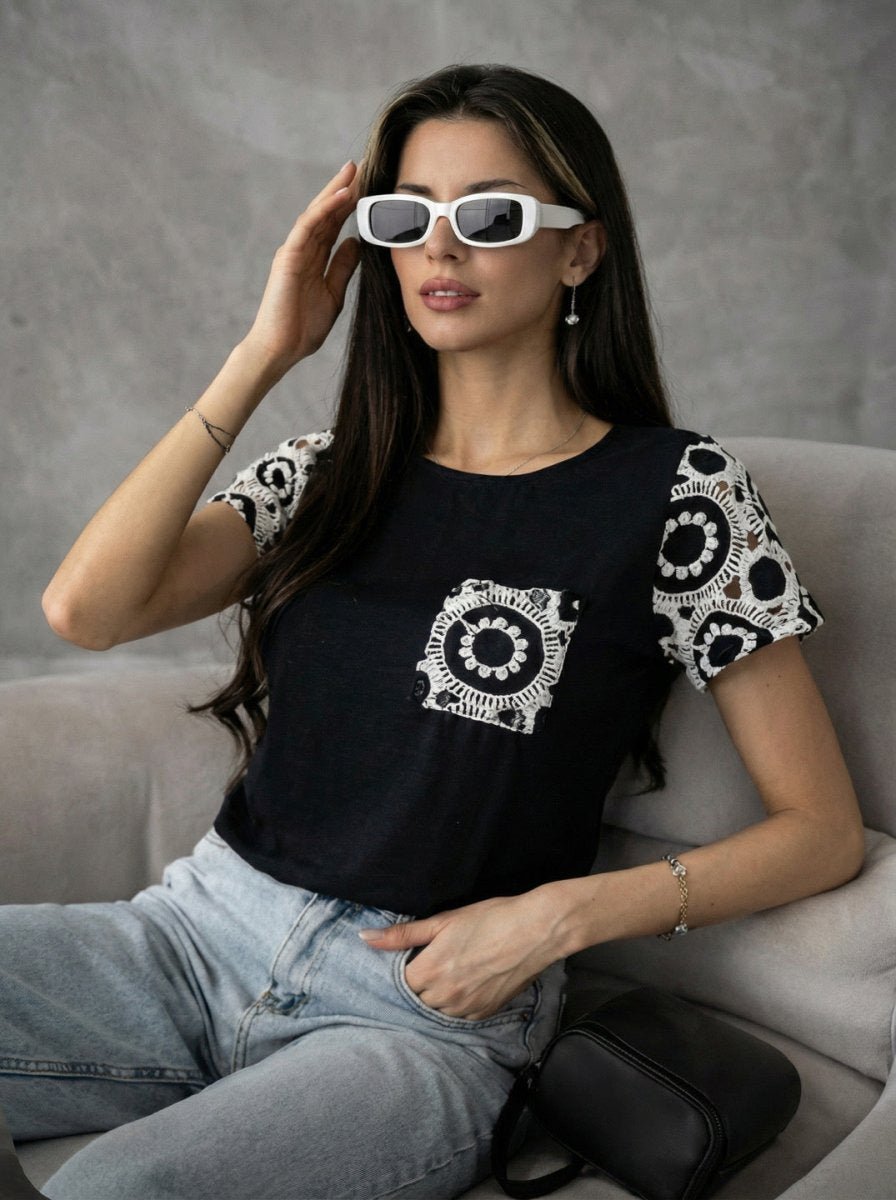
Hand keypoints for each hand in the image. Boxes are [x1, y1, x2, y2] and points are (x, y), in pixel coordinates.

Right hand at [241, 160, 361, 370]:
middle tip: (363, 165)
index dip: (350, 205)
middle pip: (326, 212)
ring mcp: (293, 251)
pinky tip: (342, 194)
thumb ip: (342, 268)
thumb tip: (355, 243)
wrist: (281, 349)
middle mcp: (302, 250)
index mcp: (313, 259)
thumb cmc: (303, 328)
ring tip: (353, 171)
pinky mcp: (288, 256)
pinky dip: (325, 209)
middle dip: (344, 189)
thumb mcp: (334, 294)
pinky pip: (308, 226)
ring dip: (335, 190)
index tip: (369, 187)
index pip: (334, 225)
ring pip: (317, 213)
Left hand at [360, 891, 561, 1020]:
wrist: (536, 930)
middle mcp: (445, 996)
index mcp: (429, 971)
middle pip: (416, 999)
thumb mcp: (443, 920)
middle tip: (431, 963)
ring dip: (436, 997)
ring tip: (448, 973)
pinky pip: (459, 1016)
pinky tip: (465, 983)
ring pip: (436, 1011)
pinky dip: (456, 1003)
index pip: (398, 983)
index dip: (402, 970)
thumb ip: (402, 934)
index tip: (411, 958)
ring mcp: (466, 1008)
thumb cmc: (490, 918)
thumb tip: (365, 937)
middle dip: (418, 985)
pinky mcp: (484, 1013)